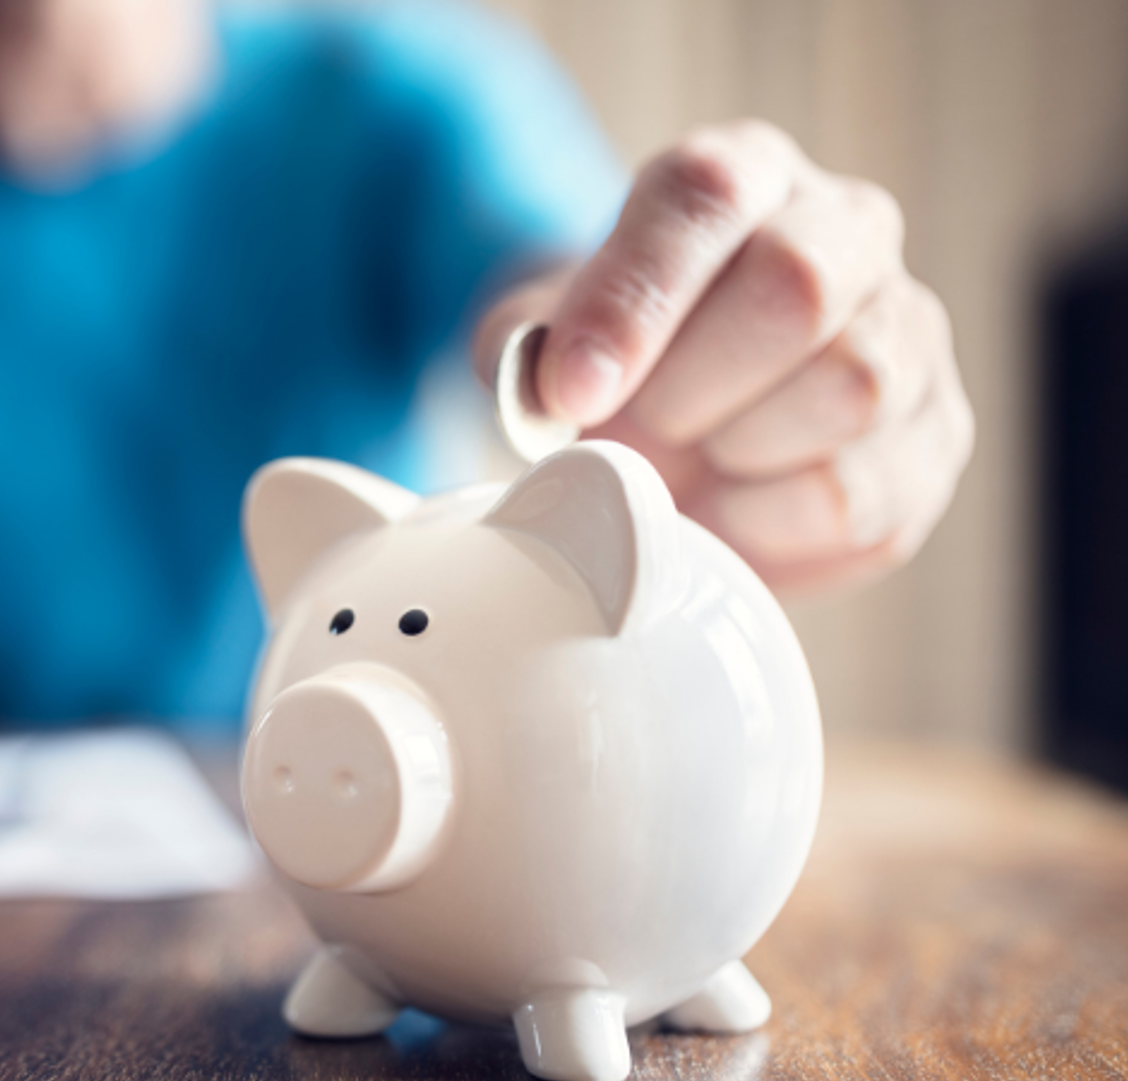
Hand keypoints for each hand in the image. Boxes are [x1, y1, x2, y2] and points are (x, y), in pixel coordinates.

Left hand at [473, 120, 972, 593]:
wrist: (676, 419)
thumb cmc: (615, 362)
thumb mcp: (544, 337)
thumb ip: (525, 351)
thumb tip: (553, 394)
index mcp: (745, 175)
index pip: (705, 197)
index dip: (633, 301)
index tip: (573, 391)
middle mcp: (848, 229)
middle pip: (799, 288)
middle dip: (692, 388)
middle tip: (644, 427)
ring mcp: (910, 330)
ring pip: (851, 390)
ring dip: (738, 453)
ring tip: (695, 459)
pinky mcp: (936, 438)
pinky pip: (861, 497)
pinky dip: (770, 525)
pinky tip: (732, 508)